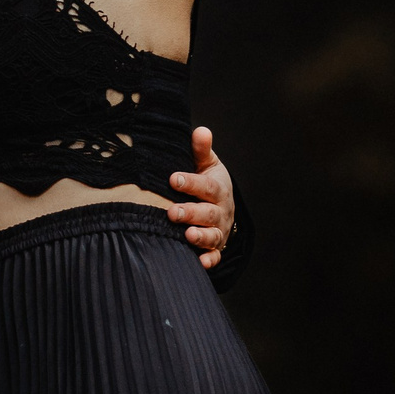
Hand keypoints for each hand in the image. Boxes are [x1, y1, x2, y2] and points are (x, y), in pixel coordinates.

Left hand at [166, 125, 236, 269]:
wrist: (222, 205)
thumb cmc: (207, 181)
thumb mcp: (207, 164)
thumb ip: (201, 150)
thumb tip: (201, 130)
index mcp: (218, 189)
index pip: (207, 186)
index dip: (191, 183)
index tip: (173, 178)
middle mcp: (221, 211)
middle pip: (208, 213)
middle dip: (191, 212)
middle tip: (172, 212)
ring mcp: (219, 230)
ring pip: (212, 235)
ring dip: (201, 237)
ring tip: (187, 235)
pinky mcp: (216, 247)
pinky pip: (215, 256)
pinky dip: (209, 261)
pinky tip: (199, 263)